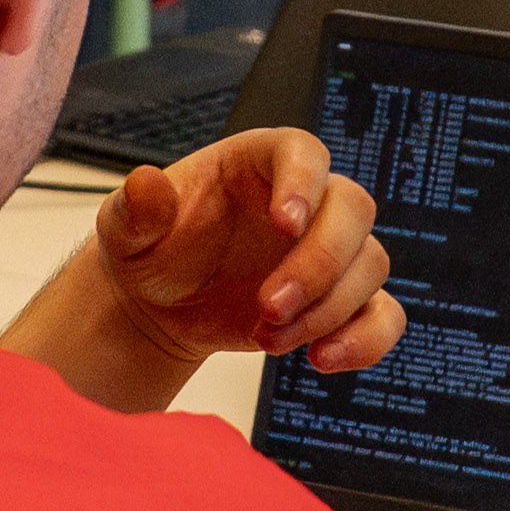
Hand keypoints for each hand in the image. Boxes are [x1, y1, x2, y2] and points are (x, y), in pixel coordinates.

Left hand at [100, 129, 401, 375]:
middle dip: (317, 264)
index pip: (303, 152)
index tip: (283, 223)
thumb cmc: (152, 252)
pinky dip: (365, 340)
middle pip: (352, 210)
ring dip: (327, 310)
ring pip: (370, 264)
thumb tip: (146, 185)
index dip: (303, 182)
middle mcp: (305, 202)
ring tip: (267, 339)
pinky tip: (321, 358)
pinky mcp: (338, 299)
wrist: (161, 306)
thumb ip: (136, 208)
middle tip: (269, 305)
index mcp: (258, 164)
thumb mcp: (127, 228)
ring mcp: (327, 251)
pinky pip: (383, 314)